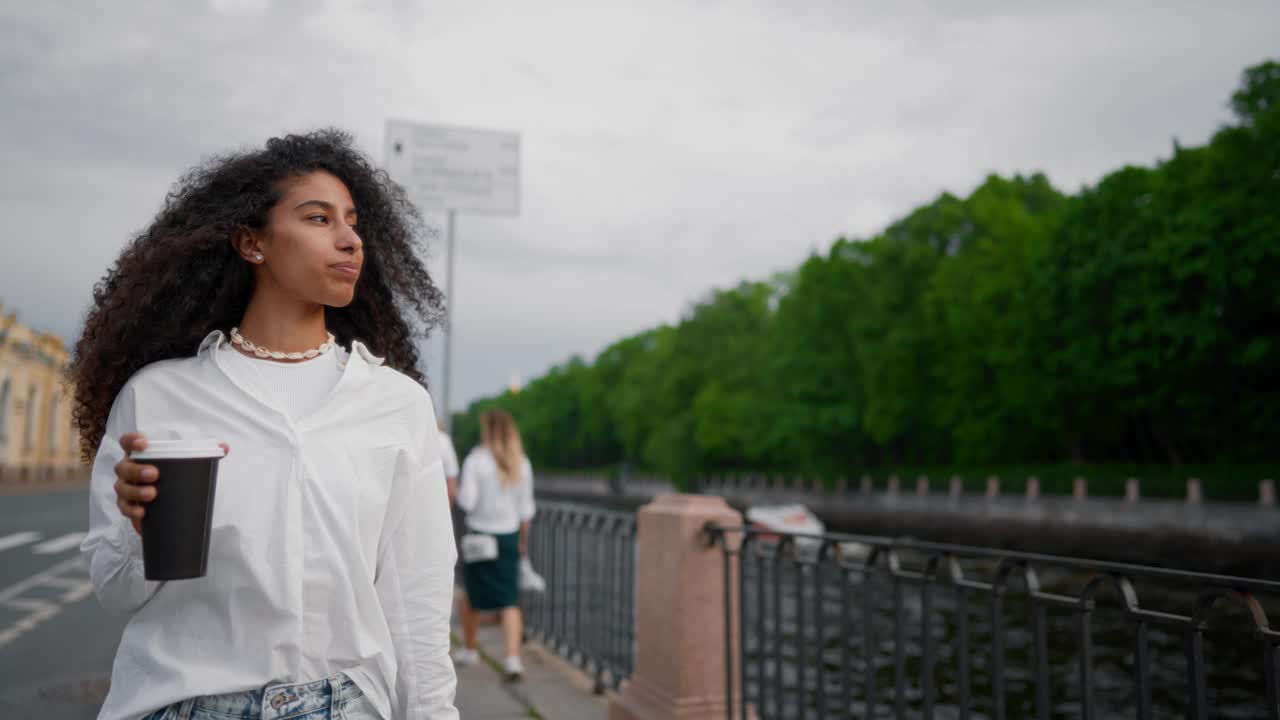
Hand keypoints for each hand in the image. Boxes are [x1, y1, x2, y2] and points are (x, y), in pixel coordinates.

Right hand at [113, 434, 229, 534]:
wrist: (171, 505)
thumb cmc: (175, 477)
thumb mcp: (188, 465)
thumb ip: (205, 454)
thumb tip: (225, 447)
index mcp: (141, 455)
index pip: (127, 442)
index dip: (131, 440)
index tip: (144, 444)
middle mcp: (128, 470)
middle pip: (123, 466)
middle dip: (136, 470)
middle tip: (155, 474)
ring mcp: (126, 488)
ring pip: (121, 487)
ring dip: (135, 490)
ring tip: (153, 494)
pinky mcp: (128, 506)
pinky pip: (124, 507)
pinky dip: (131, 509)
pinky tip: (142, 512)